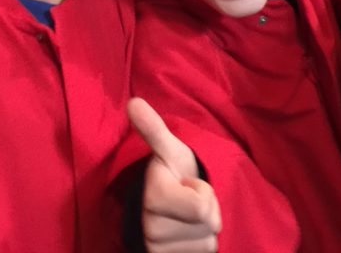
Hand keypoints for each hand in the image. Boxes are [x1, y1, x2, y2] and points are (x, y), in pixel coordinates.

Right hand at [128, 97, 220, 252]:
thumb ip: (154, 128)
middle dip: (207, 212)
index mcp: (153, 197)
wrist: (169, 200)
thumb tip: (133, 102)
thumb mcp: (170, 149)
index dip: (205, 192)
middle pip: (208, 228)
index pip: (203, 209)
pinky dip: (202, 245)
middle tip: (188, 199)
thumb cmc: (174, 172)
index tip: (187, 183)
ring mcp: (157, 249)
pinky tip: (188, 233)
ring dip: (205, 229)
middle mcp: (150, 229)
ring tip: (188, 216)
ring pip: (207, 245)